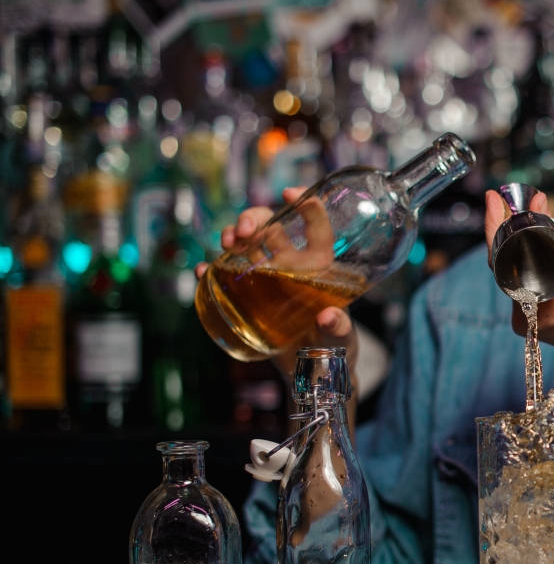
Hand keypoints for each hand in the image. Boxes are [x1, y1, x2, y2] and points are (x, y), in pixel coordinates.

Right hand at [196, 187, 357, 377]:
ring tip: (227, 243)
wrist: (311, 370)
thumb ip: (337, 327)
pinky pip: (225, 276)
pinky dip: (211, 270)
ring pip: (246, 245)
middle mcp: (291, 265)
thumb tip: (327, 317)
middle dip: (254, 218)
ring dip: (232, 236)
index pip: (315, 228)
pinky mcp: (248, 296)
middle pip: (270, 228)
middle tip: (243, 230)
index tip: (288, 192)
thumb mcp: (340, 337)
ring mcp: (267, 278)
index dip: (305, 205)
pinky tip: (203, 271)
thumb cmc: (334, 346)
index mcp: (319, 266)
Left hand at [482, 190, 553, 382]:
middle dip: (534, 226)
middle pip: (515, 257)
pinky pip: (538, 276)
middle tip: (540, 198)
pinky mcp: (537, 314)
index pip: (503, 257)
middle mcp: (524, 314)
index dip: (497, 223)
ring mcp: (528, 317)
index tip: (495, 196)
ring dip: (551, 241)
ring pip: (529, 263)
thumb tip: (536, 205)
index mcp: (535, 305)